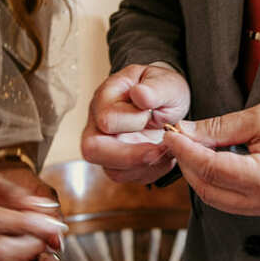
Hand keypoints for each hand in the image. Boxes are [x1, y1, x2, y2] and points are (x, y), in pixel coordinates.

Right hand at [81, 63, 190, 182]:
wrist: (166, 101)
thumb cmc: (160, 89)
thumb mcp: (165, 83)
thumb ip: (155, 89)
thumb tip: (140, 94)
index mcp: (105, 98)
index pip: (107, 120)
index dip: (134, 121)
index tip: (153, 113)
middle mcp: (97, 124)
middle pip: (93, 150)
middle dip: (130, 157)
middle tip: (159, 151)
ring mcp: (106, 147)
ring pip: (112, 171)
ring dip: (145, 167)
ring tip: (166, 151)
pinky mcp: (118, 163)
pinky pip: (129, 178)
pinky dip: (151, 172)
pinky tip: (164, 156)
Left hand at [163, 100, 259, 215]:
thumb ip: (220, 127)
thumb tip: (185, 131)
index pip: (209, 168)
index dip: (184, 150)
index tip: (169, 132)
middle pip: (206, 188)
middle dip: (185, 163)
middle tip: (176, 138)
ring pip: (214, 198)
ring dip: (197, 174)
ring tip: (190, 147)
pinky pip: (228, 200)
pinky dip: (213, 182)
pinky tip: (208, 160)